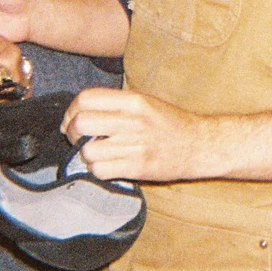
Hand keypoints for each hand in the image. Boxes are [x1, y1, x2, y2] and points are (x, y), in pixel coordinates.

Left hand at [59, 89, 271, 183]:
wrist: (200, 145)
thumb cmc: (169, 123)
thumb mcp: (145, 102)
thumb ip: (116, 104)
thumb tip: (79, 111)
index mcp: (134, 101)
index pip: (86, 99)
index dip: (72, 111)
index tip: (73, 120)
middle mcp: (133, 121)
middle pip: (81, 124)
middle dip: (71, 134)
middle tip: (77, 139)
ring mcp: (135, 146)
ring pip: (88, 152)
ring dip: (86, 156)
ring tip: (97, 154)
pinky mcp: (138, 168)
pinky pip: (100, 171)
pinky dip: (98, 171)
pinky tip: (108, 166)